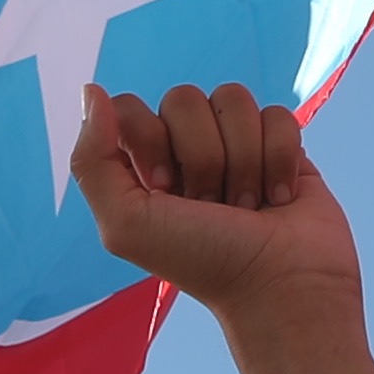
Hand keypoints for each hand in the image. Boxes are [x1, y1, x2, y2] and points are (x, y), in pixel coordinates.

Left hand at [70, 80, 361, 328]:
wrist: (281, 283)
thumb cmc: (202, 261)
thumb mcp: (125, 224)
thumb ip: (92, 159)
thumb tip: (91, 90)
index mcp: (142, 166)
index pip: (131, 108)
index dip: (149, 140)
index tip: (164, 189)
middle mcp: (185, 151)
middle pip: (182, 99)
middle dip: (201, 156)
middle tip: (210, 205)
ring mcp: (235, 144)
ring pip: (232, 99)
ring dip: (242, 160)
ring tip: (246, 205)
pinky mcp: (280, 145)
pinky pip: (277, 113)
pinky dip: (279, 158)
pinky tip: (278, 198)